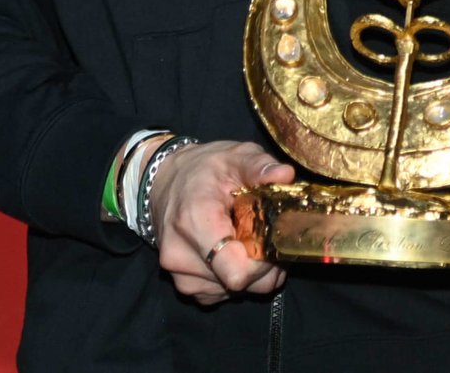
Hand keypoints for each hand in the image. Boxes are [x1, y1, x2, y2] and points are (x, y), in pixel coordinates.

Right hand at [149, 140, 293, 305]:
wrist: (163, 182)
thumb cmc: (202, 169)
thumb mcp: (234, 156)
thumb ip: (260, 166)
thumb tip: (285, 175)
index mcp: (195, 222)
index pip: (237, 272)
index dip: (265, 263)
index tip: (273, 241)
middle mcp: (182, 256)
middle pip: (241, 284)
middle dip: (263, 266)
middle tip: (269, 237)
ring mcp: (181, 275)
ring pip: (234, 292)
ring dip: (250, 272)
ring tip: (248, 239)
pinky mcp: (185, 286)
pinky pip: (222, 293)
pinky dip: (234, 277)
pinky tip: (233, 250)